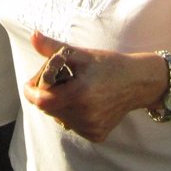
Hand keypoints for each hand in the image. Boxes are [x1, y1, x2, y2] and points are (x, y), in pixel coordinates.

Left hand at [23, 31, 149, 142]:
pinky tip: (86, 102)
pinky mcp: (97, 135)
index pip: (41, 100)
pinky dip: (74, 114)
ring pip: (60, 118)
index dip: (32, 90)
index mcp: (79, 94)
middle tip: (59, 80)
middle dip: (47, 94)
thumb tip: (34, 35)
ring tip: (74, 89)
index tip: (32, 82)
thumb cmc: (109, 64)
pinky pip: (74, 126)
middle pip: (49, 109)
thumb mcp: (82, 54)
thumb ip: (54, 48)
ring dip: (60, 105)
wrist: (138, 81)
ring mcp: (91, 127)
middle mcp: (85, 115)